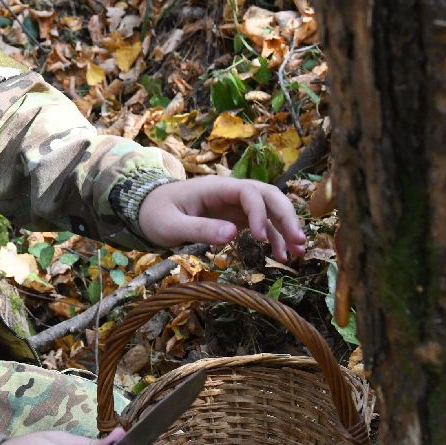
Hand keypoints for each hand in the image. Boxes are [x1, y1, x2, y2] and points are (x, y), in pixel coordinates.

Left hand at [138, 176, 306, 259]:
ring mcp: (235, 204)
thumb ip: (199, 228)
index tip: (259, 238)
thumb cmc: (155, 215)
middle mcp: (230, 192)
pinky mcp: (236, 217)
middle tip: (299, 241)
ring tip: (297, 253)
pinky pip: (262, 224)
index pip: (248, 192)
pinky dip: (274, 238)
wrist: (147, 211)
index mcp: (215, 188)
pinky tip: (282, 256)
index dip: (259, 212)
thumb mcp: (170, 225)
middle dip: (285, 216)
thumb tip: (232, 234)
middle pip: (268, 195)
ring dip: (285, 228)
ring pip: (270, 209)